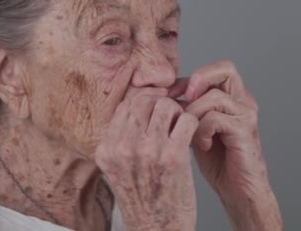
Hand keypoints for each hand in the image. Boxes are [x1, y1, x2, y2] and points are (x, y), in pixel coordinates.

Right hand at [95, 88, 198, 230]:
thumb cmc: (143, 200)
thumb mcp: (119, 169)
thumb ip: (122, 139)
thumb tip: (137, 104)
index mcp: (107, 149)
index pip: (126, 104)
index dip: (145, 100)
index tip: (157, 106)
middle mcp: (124, 148)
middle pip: (145, 100)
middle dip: (162, 103)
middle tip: (172, 115)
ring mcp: (148, 151)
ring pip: (167, 105)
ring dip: (178, 112)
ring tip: (181, 126)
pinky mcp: (173, 157)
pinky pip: (187, 120)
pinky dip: (193, 123)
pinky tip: (191, 136)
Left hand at [170, 60, 282, 229]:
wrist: (239, 190)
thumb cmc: (218, 160)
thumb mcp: (196, 127)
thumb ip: (187, 109)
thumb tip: (161, 94)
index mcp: (232, 96)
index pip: (211, 71)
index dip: (186, 79)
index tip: (167, 96)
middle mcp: (243, 100)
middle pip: (226, 68)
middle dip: (199, 80)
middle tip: (183, 99)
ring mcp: (246, 114)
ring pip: (215, 96)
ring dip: (194, 113)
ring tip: (188, 133)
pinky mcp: (246, 130)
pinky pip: (216, 118)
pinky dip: (202, 130)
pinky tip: (202, 144)